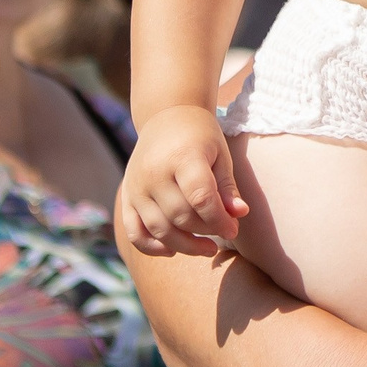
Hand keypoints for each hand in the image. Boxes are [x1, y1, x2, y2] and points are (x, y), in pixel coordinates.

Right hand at [118, 106, 242, 256]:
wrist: (167, 116)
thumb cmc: (200, 137)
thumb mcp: (220, 155)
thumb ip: (228, 187)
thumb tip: (239, 214)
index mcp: (181, 157)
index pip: (201, 198)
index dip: (220, 220)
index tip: (234, 228)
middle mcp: (154, 173)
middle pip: (181, 216)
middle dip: (206, 231)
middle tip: (224, 232)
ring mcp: (136, 186)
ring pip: (158, 229)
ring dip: (184, 245)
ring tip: (207, 248)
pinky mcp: (127, 196)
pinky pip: (134, 232)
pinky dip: (151, 247)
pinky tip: (173, 250)